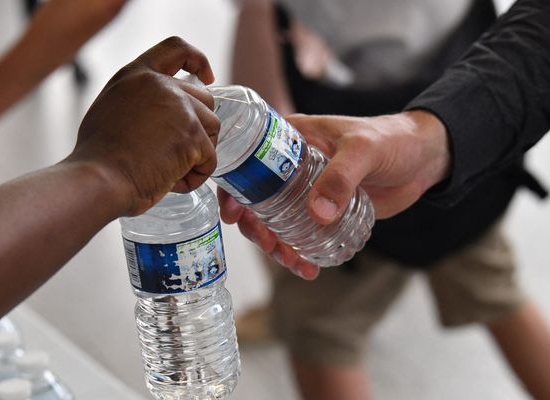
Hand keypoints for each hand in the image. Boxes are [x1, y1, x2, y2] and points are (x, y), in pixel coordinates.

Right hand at [68, 36, 219, 215]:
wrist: (98, 179)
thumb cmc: (98, 157)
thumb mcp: (111, 109)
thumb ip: (139, 100)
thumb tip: (160, 113)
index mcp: (138, 75)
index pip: (176, 49)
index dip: (198, 60)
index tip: (207, 76)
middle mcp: (162, 86)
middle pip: (204, 100)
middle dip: (198, 129)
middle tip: (176, 155)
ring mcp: (180, 109)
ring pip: (211, 129)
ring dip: (197, 153)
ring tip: (170, 172)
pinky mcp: (192, 136)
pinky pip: (210, 158)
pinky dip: (196, 175)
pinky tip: (173, 182)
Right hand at [218, 110, 449, 277]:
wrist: (424, 157)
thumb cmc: (393, 139)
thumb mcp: (364, 151)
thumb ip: (341, 178)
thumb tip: (317, 215)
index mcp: (292, 139)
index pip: (250, 161)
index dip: (234, 188)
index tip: (234, 214)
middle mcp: (293, 165)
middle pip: (258, 199)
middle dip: (256, 226)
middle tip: (268, 245)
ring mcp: (308, 190)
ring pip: (278, 221)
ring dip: (277, 244)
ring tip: (291, 261)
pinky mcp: (325, 210)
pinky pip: (303, 233)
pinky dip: (301, 252)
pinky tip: (308, 267)